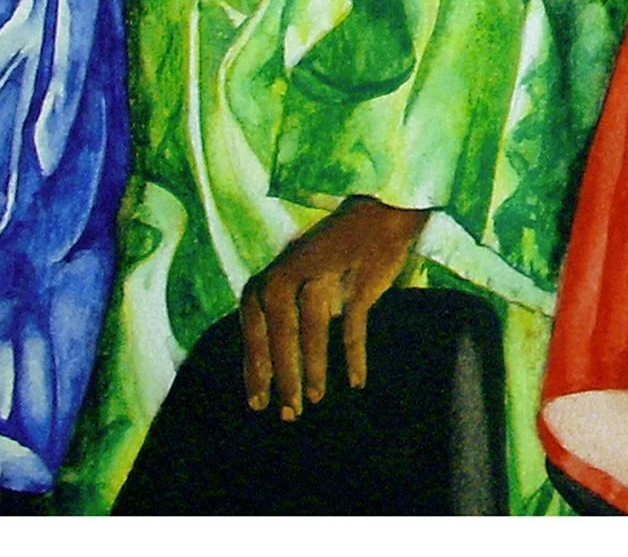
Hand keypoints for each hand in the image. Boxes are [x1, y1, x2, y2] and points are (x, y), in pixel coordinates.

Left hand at [240, 195, 429, 419]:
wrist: (375, 215)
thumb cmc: (327, 256)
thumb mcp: (290, 280)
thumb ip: (277, 315)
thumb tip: (266, 367)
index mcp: (266, 280)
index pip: (253, 334)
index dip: (256, 371)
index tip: (258, 404)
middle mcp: (287, 276)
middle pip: (281, 336)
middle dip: (284, 378)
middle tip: (289, 413)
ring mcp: (324, 276)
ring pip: (313, 332)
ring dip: (314, 370)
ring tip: (316, 399)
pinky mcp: (358, 282)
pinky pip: (353, 327)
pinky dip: (354, 357)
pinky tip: (356, 381)